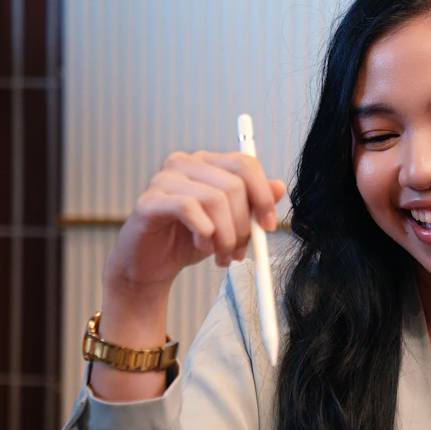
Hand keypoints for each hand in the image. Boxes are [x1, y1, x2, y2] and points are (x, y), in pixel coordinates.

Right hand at [90, 151, 284, 402]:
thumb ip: (254, 205)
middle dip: (244, 224)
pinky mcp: (149, 200)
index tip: (269, 226)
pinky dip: (204, 234)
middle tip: (241, 251)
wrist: (150, 267)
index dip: (264, 196)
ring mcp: (164, 179)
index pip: (245, 164)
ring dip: (226, 236)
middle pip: (234, 184)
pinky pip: (190, 210)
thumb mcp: (231, 224)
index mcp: (207, 163)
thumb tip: (280, 187)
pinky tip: (202, 247)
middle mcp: (185, 163)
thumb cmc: (190, 240)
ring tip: (222, 255)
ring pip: (215, 199)